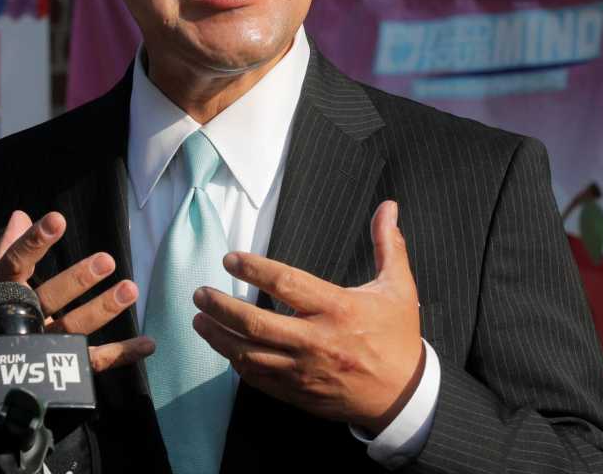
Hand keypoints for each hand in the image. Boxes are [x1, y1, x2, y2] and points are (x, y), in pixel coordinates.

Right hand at [0, 210, 154, 372]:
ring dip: (104, 309)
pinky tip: (148, 344)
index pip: (17, 262)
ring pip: (74, 328)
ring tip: (131, 289)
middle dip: (77, 280)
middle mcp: (23, 319)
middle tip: (107, 260)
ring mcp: (43, 345)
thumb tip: (20, 216)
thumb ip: (12, 248)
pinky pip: (93, 361)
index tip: (58, 220)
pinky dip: (121, 354)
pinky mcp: (62, 366)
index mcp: (4, 292)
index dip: (35, 242)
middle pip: (50, 297)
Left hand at [192, 200, 422, 433]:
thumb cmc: (398, 337)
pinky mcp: (298, 393)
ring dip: (218, 336)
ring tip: (199, 320)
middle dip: (221, 305)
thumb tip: (389, 206)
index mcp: (337, 308)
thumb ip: (388, 245)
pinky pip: (258, 378)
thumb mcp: (398, 288)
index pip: (285, 283)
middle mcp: (316, 340)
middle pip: (255, 323)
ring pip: (248, 354)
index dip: (254, 268)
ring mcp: (304, 370)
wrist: (403, 396)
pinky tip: (225, 348)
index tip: (230, 259)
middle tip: (200, 293)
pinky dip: (237, 362)